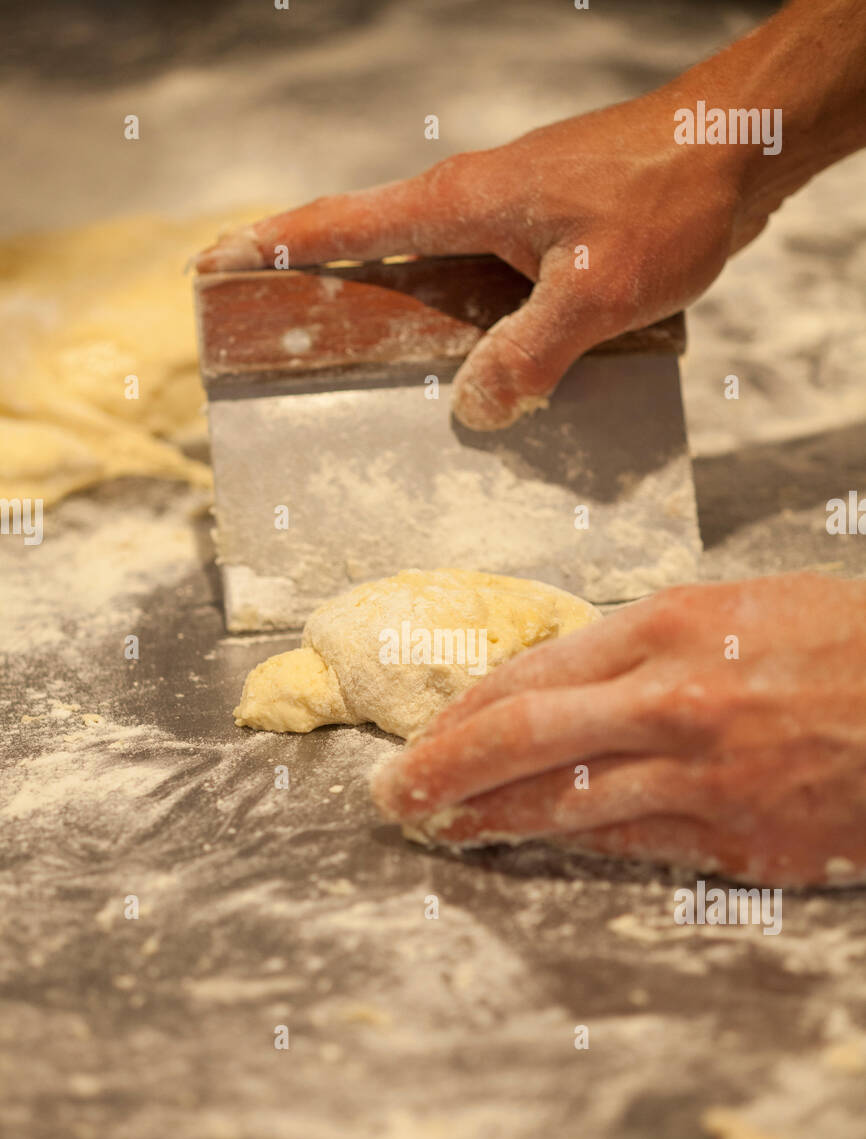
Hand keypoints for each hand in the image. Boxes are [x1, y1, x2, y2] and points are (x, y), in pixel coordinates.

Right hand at [195, 90, 755, 429]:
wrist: (738, 148)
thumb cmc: (666, 197)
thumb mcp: (594, 289)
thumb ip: (529, 353)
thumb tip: (475, 413)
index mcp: (458, 205)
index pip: (338, 224)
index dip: (271, 246)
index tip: (212, 267)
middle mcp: (469, 206)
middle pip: (367, 252)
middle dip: (315, 293)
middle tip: (269, 341)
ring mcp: (505, 217)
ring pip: (425, 274)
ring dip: (391, 316)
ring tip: (360, 375)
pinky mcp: (541, 234)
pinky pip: (475, 283)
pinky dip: (455, 322)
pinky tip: (471, 368)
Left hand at [370, 574, 865, 886]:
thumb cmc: (850, 644)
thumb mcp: (746, 609)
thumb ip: (654, 645)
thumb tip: (573, 682)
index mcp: (673, 625)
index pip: (533, 673)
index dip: (465, 712)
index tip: (426, 733)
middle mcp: (673, 698)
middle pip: (521, 737)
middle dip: (442, 769)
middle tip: (391, 795)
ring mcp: (704, 775)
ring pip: (563, 802)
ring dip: (488, 820)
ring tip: (438, 831)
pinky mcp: (738, 838)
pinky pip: (631, 844)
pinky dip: (570, 844)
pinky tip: (530, 846)